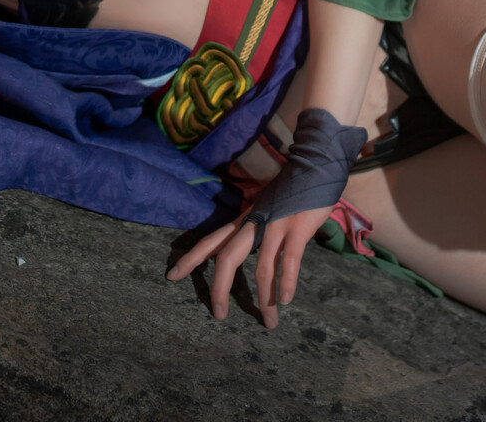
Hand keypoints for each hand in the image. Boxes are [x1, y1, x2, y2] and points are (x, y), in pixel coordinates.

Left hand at [167, 203, 333, 328]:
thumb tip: (251, 253)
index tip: (172, 276)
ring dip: (264, 298)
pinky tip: (284, 300)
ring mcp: (276, 225)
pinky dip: (286, 282)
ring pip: (261, 267)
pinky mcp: (298, 228)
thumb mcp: (265, 208)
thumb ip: (257, 229)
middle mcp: (254, 223)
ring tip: (269, 322)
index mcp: (244, 220)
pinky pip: (288, 260)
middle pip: (226, 258)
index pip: (210, 241)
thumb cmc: (291, 191)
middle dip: (218, 288)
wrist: (314, 164)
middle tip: (218, 314)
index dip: (191, 259)